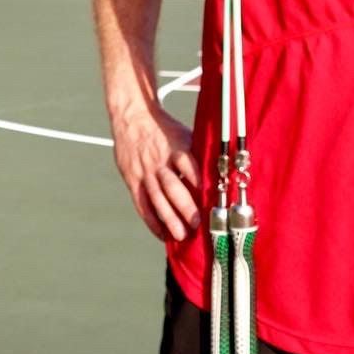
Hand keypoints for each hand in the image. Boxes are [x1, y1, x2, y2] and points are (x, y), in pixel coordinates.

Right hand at [112, 102, 199, 241]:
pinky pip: (142, 204)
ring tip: (180, 236)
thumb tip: (220, 172)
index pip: (189, 165)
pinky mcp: (132, 180)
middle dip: (185, 207)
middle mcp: (160, 161)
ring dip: (169, 219)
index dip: (199, 182)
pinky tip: (162, 234)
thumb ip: (198, 154)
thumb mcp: (185, 134)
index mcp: (176, 147)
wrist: (132, 117)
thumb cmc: (165, 129)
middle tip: (197, 224)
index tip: (211, 199)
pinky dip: (151, 221)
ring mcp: (145, 172)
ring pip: (157, 198)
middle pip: (173, 186)